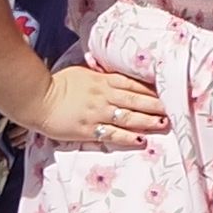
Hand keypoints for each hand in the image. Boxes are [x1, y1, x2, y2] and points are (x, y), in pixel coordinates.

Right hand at [31, 64, 167, 147]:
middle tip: (175, 108)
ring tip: (164, 123)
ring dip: (148, 121)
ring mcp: (97, 113)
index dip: (152, 89)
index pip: (133, 84)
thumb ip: (100, 74)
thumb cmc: (57, 83)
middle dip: (157, 105)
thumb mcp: (82, 72)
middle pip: (137, 100)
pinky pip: (112, 134)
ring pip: (129, 117)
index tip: (168, 92)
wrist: (37, 98)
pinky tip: (141, 140)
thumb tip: (113, 73)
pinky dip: (128, 137)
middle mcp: (104, 96)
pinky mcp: (89, 129)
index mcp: (103, 80)